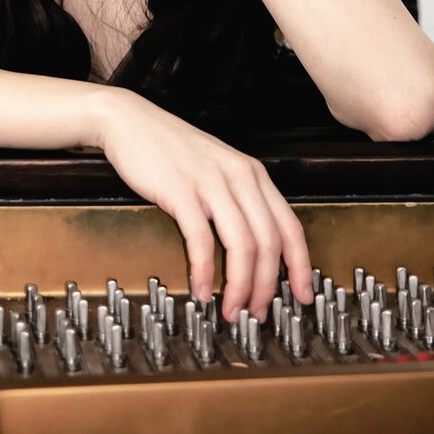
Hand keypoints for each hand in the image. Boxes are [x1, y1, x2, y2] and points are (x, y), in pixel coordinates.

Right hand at [97, 89, 313, 322]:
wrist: (130, 121)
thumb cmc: (171, 149)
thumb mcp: (217, 168)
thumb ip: (238, 199)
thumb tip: (254, 249)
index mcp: (252, 173)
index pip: (290, 226)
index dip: (302, 266)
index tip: (303, 295)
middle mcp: (239, 176)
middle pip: (269, 242)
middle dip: (266, 287)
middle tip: (257, 313)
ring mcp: (211, 182)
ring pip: (242, 245)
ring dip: (240, 286)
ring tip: (232, 311)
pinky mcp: (181, 190)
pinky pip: (201, 240)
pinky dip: (205, 271)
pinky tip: (201, 289)